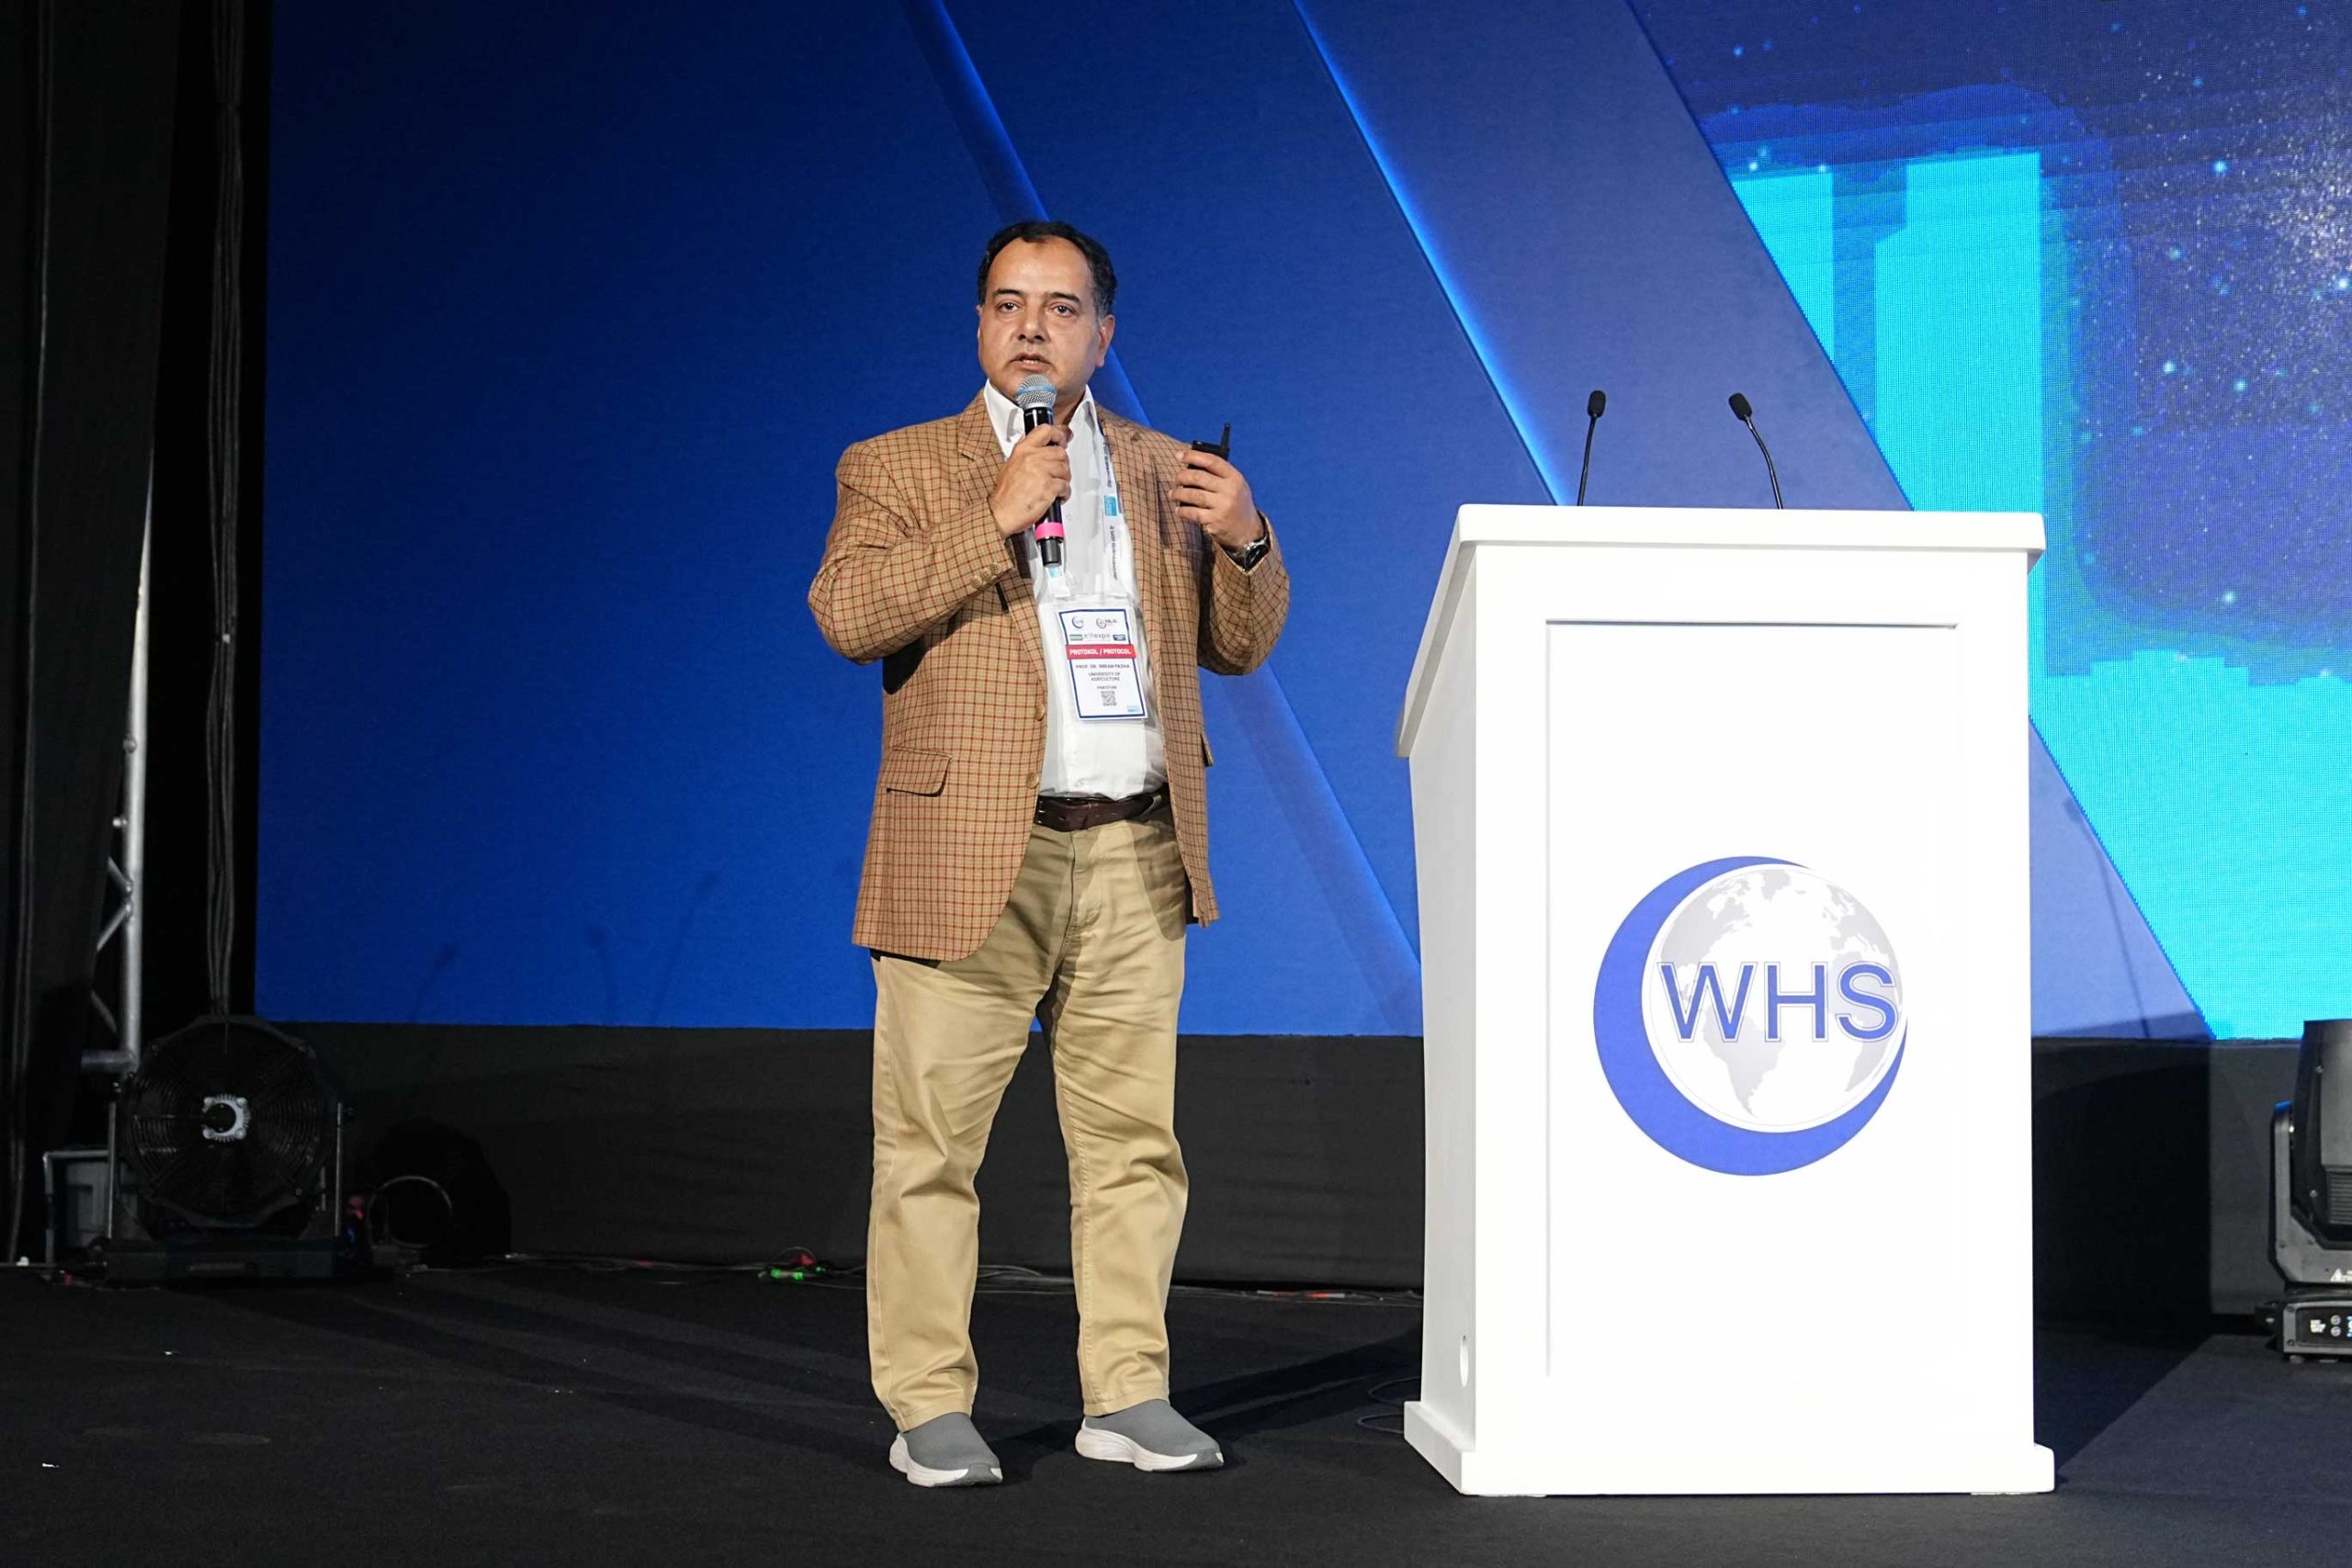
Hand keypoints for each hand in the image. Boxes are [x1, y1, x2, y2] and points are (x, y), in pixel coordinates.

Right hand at [990, 422, 1070, 537]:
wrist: (1001, 512)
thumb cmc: (1005, 494)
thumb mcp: (1012, 465)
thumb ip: (1027, 454)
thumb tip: (1041, 449)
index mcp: (1023, 450)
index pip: (1045, 430)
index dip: (1058, 434)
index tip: (1062, 440)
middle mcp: (1032, 457)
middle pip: (1060, 452)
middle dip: (1063, 464)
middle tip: (1059, 472)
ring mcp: (1041, 471)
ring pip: (1065, 469)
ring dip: (1064, 479)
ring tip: (1056, 486)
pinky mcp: (1048, 487)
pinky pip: (1065, 486)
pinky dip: (1065, 493)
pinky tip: (1057, 496)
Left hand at [1173, 450, 1262, 551]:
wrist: (1247, 531)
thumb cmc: (1236, 503)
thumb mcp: (1235, 486)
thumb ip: (1218, 475)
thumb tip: (1190, 466)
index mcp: (1235, 478)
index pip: (1212, 461)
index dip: (1193, 456)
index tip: (1179, 456)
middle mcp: (1230, 491)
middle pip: (1198, 477)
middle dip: (1182, 477)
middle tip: (1177, 480)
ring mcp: (1223, 506)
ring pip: (1193, 495)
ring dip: (1178, 493)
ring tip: (1173, 494)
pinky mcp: (1215, 521)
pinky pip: (1192, 513)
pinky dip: (1182, 510)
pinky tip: (1179, 509)